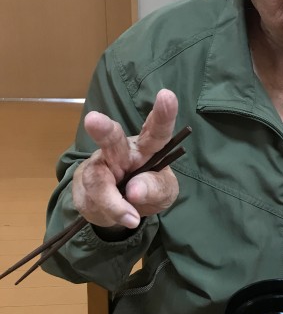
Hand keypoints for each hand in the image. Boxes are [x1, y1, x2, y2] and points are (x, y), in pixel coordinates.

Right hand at [72, 89, 179, 228]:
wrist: (121, 209)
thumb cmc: (149, 191)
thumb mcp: (164, 194)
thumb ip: (155, 189)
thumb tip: (134, 190)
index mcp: (147, 147)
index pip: (156, 130)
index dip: (163, 115)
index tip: (167, 95)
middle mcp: (121, 151)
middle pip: (112, 139)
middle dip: (103, 130)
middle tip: (93, 120)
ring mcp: (99, 165)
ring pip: (98, 178)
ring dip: (112, 200)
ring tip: (131, 217)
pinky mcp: (84, 182)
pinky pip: (91, 198)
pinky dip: (109, 212)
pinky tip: (123, 216)